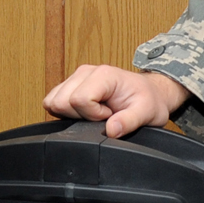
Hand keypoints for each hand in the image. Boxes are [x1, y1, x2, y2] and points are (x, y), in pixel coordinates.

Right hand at [42, 65, 189, 137]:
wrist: (150, 93)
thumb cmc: (148, 100)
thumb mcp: (146, 113)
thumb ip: (129, 121)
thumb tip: (111, 130)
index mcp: (104, 75)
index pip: (78, 99)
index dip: (92, 115)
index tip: (109, 115)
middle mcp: (86, 72)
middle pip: (61, 101)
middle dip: (78, 116)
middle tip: (101, 115)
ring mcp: (76, 77)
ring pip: (53, 101)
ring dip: (71, 114)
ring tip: (95, 113)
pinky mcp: (71, 85)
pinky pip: (54, 101)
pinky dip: (67, 112)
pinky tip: (87, 112)